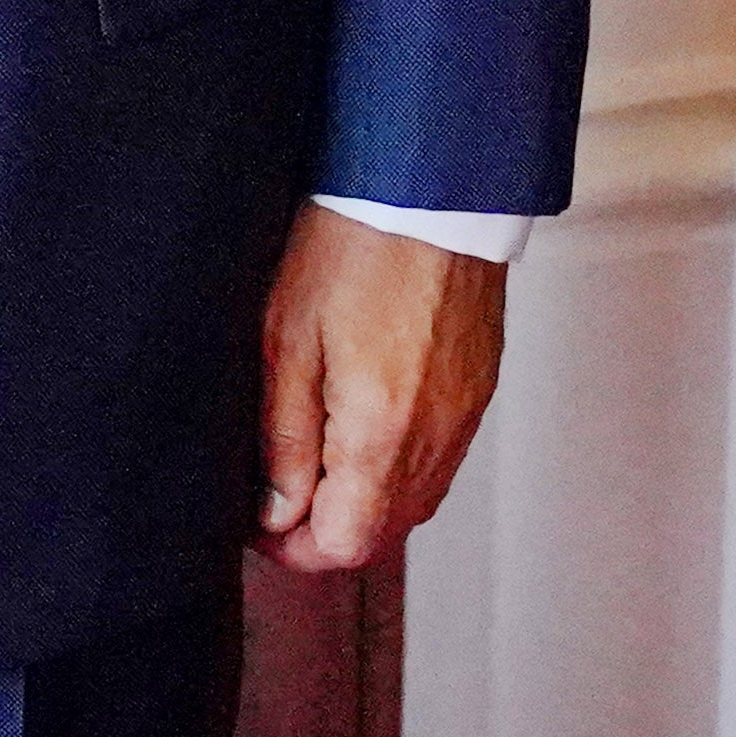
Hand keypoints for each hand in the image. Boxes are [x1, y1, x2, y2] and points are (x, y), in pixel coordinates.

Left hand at [257, 208, 508, 573]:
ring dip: (362, 497)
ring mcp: (463, 417)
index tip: (258, 520)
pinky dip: (397, 461)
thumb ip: (283, 439)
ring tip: (315, 448)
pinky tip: (362, 418)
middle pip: (381, 532)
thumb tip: (275, 512)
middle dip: (324, 527)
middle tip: (276, 487)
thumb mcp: (287, 341)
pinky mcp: (477, 391)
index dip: (292, 547)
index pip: (343, 546)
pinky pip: (437, 458)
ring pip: (411, 500)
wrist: (429, 189)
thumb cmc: (355, 247)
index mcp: (382, 434)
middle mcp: (434, 439)